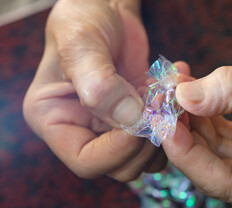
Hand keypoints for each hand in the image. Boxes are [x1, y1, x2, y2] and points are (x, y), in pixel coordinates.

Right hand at [23, 0, 164, 180]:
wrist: (105, 9)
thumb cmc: (83, 19)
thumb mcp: (81, 43)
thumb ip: (99, 83)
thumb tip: (130, 119)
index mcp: (55, 121)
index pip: (86, 161)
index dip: (116, 151)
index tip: (140, 124)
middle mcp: (83, 131)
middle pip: (120, 166)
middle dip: (146, 141)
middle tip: (161, 105)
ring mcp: (111, 127)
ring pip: (145, 157)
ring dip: (165, 131)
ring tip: (168, 93)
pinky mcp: (136, 118)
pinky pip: (161, 136)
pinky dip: (174, 119)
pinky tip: (174, 88)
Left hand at [163, 57, 231, 207]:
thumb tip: (185, 96)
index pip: (224, 184)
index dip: (189, 155)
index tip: (165, 124)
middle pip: (213, 169)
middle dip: (185, 134)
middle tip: (164, 100)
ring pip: (213, 153)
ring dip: (191, 121)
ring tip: (176, 88)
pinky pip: (220, 140)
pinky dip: (204, 117)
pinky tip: (192, 93)